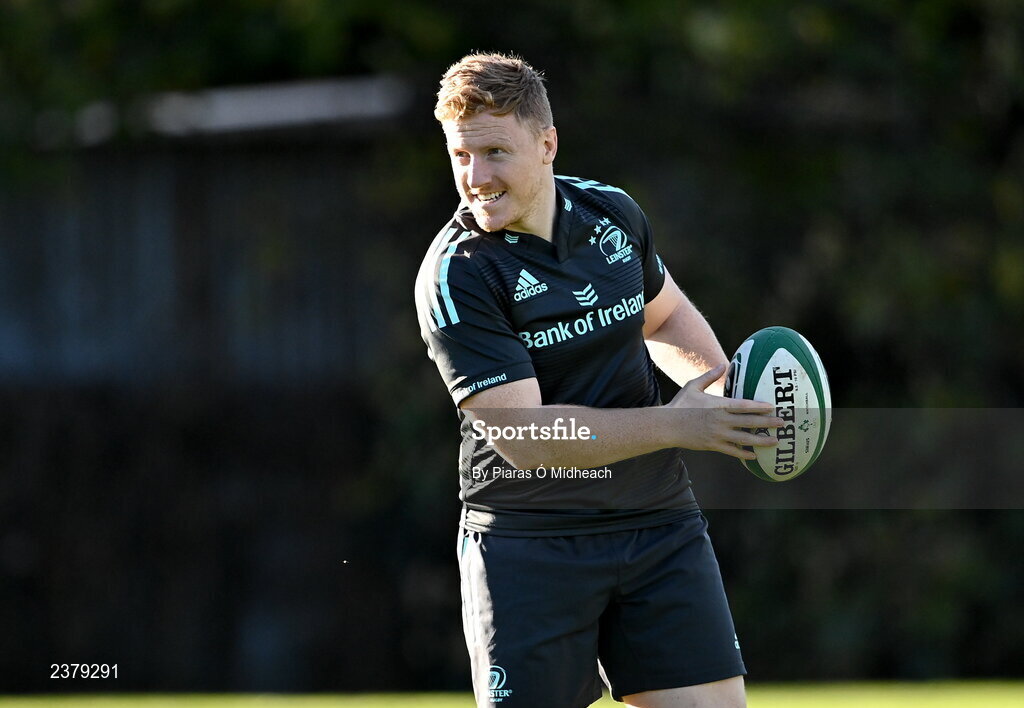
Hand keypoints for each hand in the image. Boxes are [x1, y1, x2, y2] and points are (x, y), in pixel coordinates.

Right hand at [665, 365, 783, 459]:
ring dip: (761, 440)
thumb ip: (709, 377)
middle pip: (749, 422)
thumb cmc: (679, 404)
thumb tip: (723, 365)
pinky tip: (754, 455)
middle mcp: (721, 421)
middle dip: (768, 423)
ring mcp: (718, 435)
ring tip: (775, 441)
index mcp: (718, 405)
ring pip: (744, 439)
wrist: (667, 426)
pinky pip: (732, 451)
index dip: (760, 407)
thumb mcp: (693, 386)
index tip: (773, 407)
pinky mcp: (712, 445)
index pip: (744, 406)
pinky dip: (743, 453)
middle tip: (783, 423)